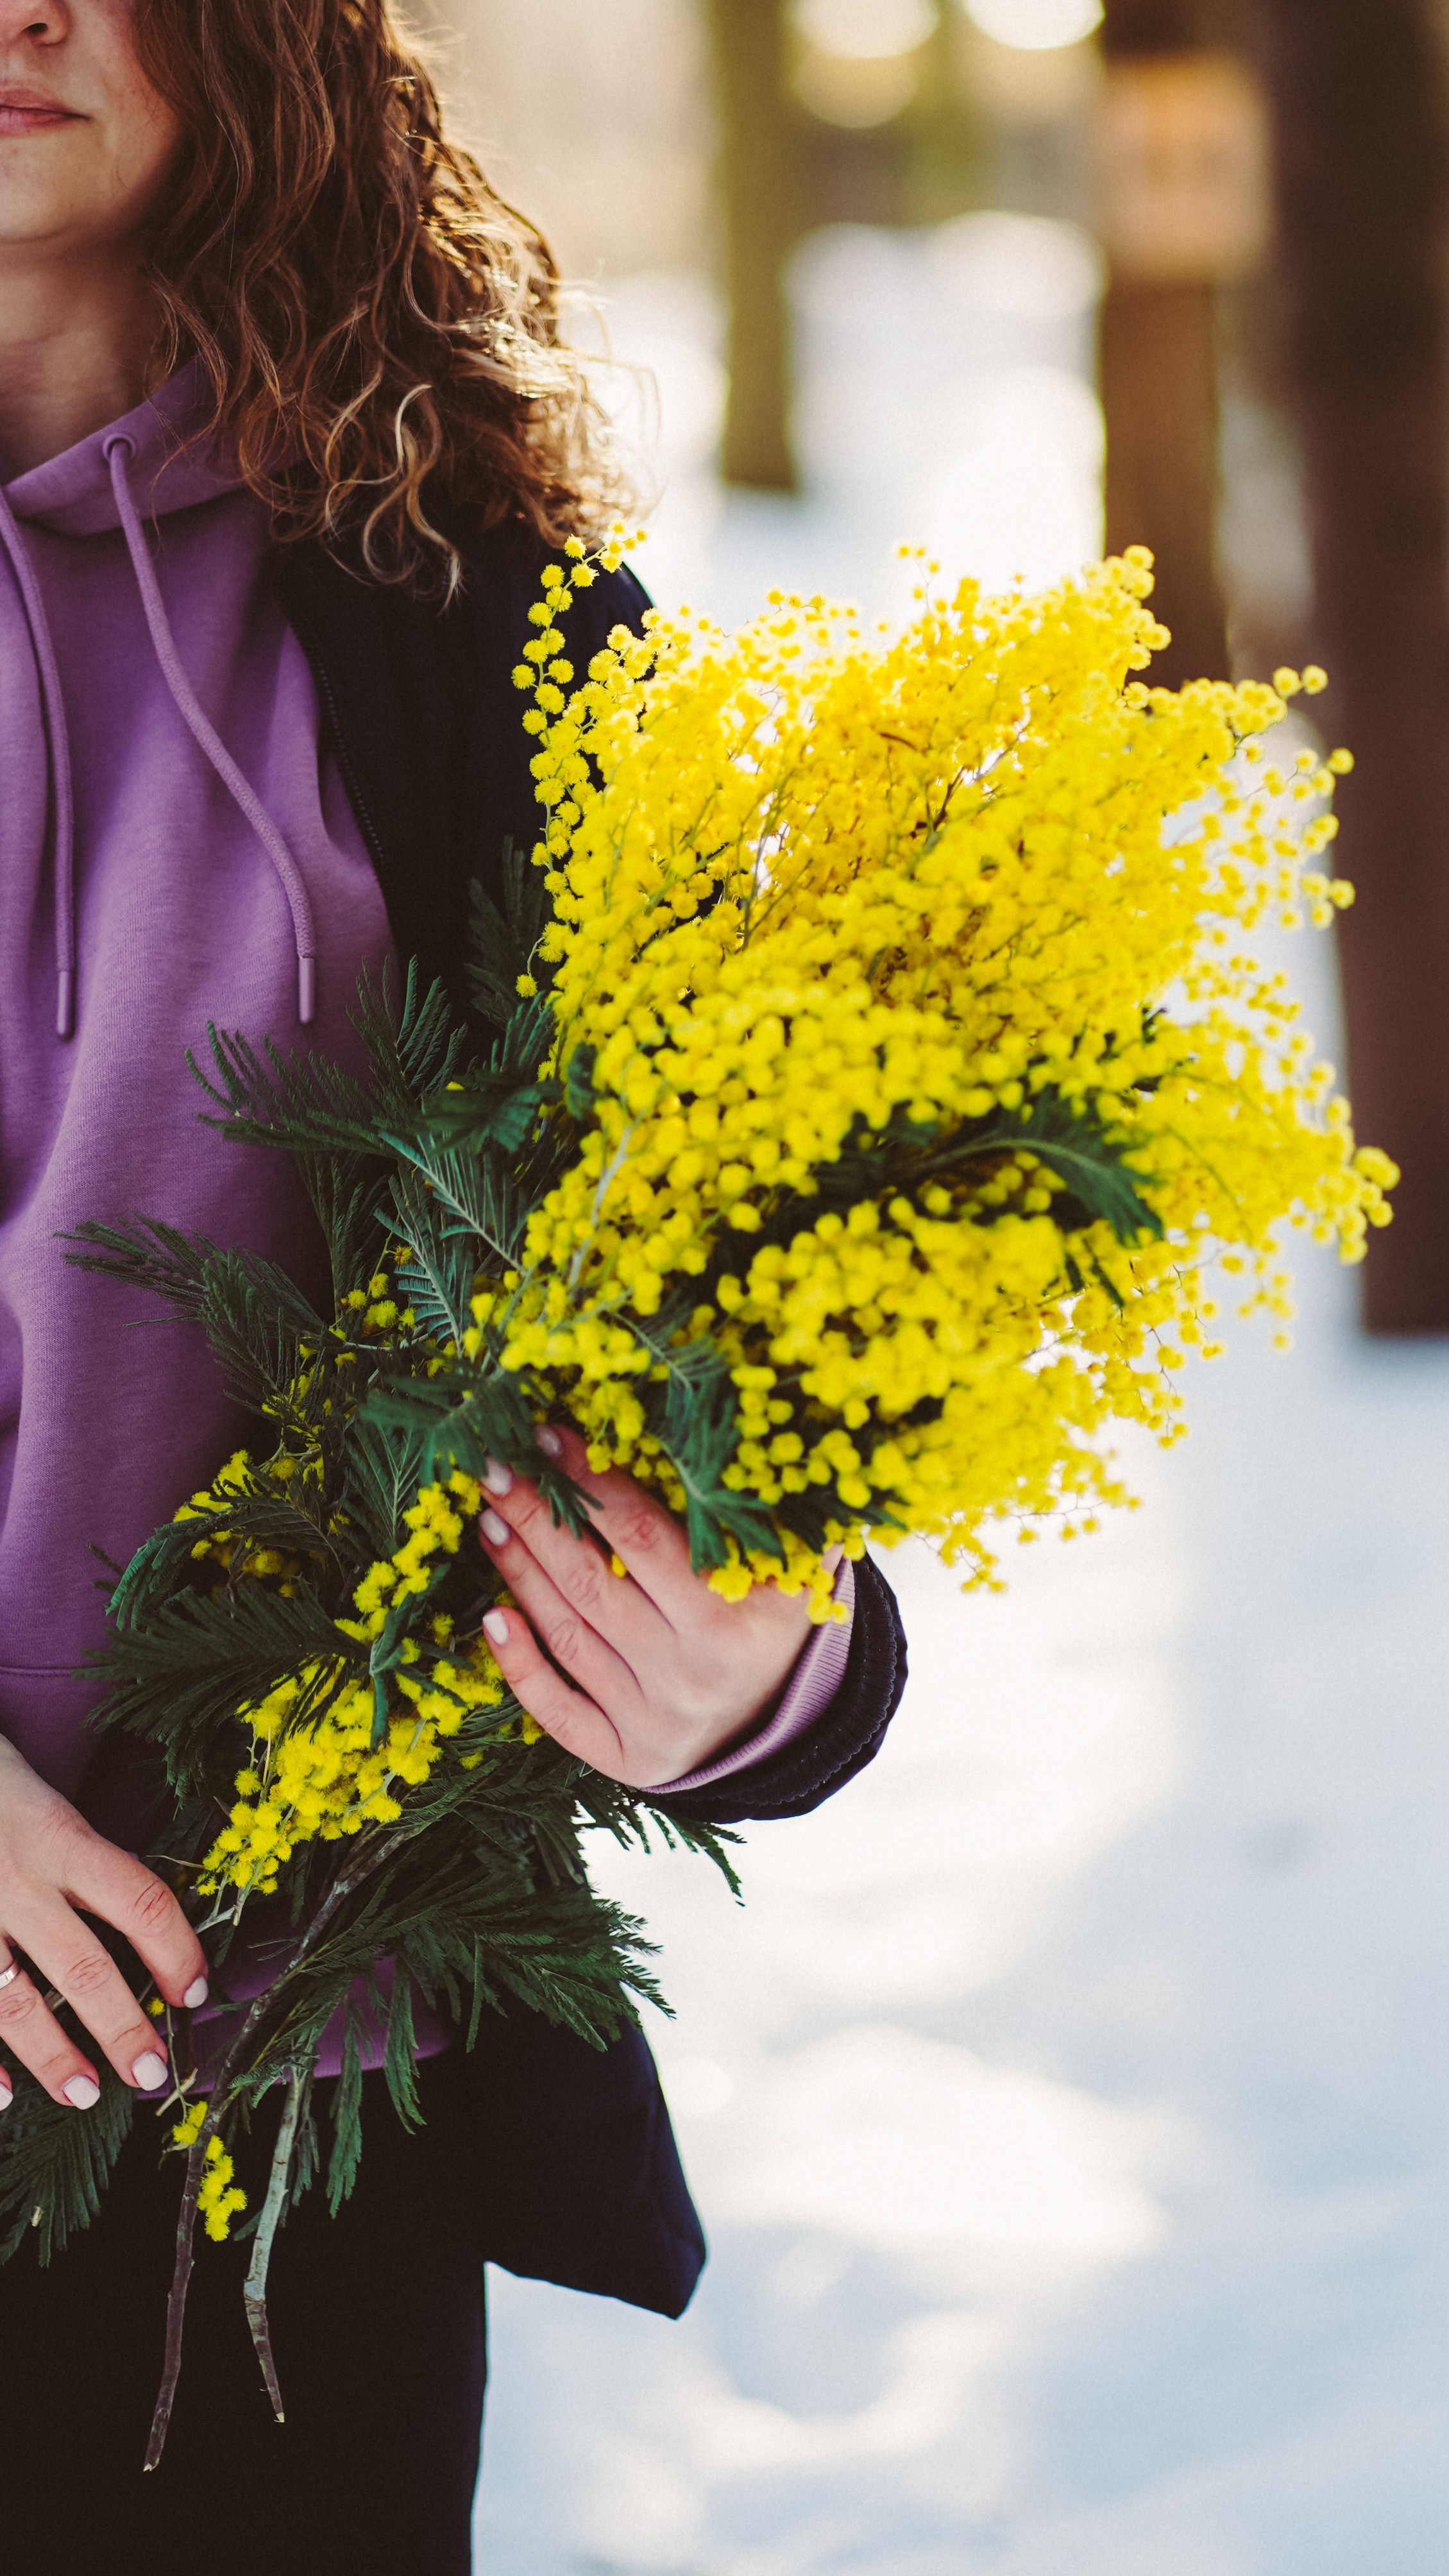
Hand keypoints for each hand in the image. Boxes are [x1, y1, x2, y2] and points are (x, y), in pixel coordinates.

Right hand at [0, 1735, 207, 2114]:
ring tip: (84, 2094)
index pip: (140, 1900)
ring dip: (53, 2056)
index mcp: (58, 1836)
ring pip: (14, 2001)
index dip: (177, 1951)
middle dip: (122, 2028)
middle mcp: (17, 1880)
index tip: (195, 1991)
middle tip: (151, 2074)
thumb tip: (133, 1913)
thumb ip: (78, 1853)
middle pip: (83, 1967)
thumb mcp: (40, 1796)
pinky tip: (2, 2094)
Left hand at [476, 1426, 830, 1788]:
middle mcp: (687, 1676)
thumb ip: (760, 1508)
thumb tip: (717, 1427)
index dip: (590, 1485)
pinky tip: (491, 1616)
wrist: (791, 1723)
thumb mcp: (794, 1565)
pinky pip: (557, 1711)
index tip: (547, 1439)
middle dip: (535, 1518)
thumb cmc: (776, 1619)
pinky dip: (519, 1665)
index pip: (642, 1538)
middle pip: (589, 1582)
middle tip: (497, 1470)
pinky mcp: (627, 1758)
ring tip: (491, 1519)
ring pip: (567, 1636)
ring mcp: (653, 1722)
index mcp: (729, 1620)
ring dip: (519, 1572)